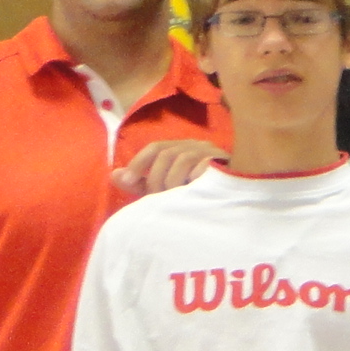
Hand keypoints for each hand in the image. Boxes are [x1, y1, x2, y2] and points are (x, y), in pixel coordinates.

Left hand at [111, 138, 226, 196]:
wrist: (235, 204)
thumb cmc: (197, 195)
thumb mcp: (165, 190)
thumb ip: (141, 183)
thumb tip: (114, 175)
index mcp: (183, 148)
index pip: (157, 148)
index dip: (140, 162)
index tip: (128, 180)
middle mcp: (198, 146)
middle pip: (166, 153)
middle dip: (155, 178)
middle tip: (158, 198)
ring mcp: (213, 153)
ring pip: (181, 159)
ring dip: (171, 182)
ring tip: (174, 199)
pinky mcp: (225, 165)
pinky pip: (200, 167)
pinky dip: (190, 181)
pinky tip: (189, 193)